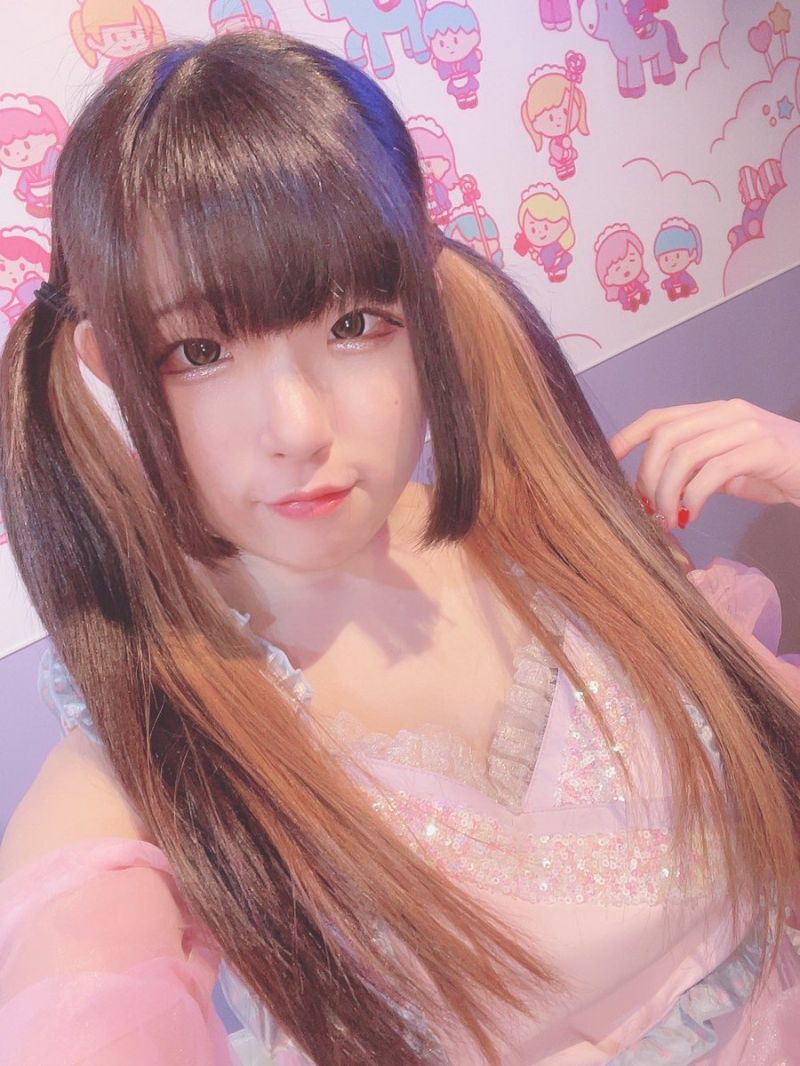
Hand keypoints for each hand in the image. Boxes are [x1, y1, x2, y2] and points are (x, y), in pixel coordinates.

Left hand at [609, 399, 799, 527]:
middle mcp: (728, 412)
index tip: (608, 460)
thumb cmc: (780, 473)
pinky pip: (713, 471)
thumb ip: (697, 469)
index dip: (629, 436)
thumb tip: (657, 490)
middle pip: (666, 436)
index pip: (661, 416)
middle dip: (648, 475)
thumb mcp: (731, 469)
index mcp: (716, 413)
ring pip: (685, 454)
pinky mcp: (763, 449)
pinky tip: (693, 513)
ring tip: (669, 517)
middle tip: (648, 507)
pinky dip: (694, 496)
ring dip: (668, 492)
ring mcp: (747, 427)